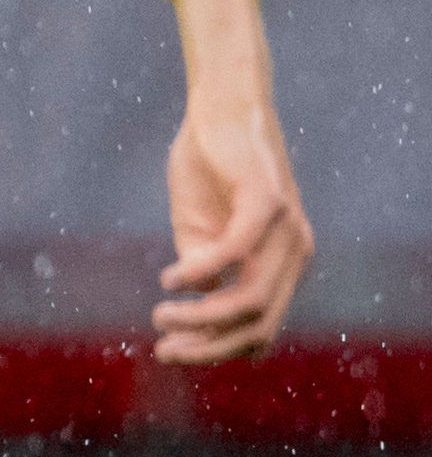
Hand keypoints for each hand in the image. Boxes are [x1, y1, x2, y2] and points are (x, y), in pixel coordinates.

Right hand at [154, 0, 308, 364]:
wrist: (221, 106)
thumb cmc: (209, 165)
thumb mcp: (200, 227)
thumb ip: (203, 266)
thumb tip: (202, 301)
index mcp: (284, 262)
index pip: (261, 328)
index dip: (217, 350)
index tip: (170, 349)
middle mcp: (295, 251)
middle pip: (259, 324)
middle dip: (209, 347)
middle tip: (162, 347)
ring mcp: (286, 228)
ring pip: (250, 298)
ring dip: (201, 317)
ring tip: (161, 313)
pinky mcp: (265, 200)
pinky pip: (235, 251)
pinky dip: (200, 272)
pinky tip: (170, 279)